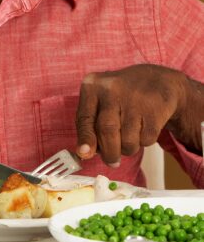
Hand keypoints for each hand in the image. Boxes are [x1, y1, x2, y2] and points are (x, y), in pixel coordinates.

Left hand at [75, 64, 191, 165]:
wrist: (157, 80)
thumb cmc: (120, 98)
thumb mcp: (98, 104)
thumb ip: (89, 126)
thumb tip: (84, 153)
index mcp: (93, 86)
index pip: (85, 118)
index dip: (85, 139)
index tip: (85, 154)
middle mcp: (112, 88)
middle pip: (107, 130)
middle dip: (109, 152)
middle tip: (112, 161)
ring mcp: (136, 97)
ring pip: (128, 139)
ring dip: (127, 149)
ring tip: (128, 140)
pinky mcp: (156, 107)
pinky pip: (146, 138)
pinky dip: (143, 142)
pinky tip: (143, 129)